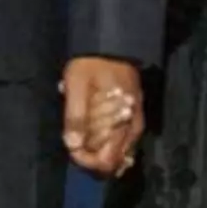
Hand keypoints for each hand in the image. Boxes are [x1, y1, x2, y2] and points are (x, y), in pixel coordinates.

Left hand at [62, 56, 143, 177]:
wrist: (111, 44)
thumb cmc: (92, 64)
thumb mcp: (77, 85)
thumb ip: (75, 116)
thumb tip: (72, 145)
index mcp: (122, 124)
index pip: (106, 161)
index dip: (86, 161)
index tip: (71, 148)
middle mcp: (133, 129)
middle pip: (113, 163)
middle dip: (91, 158)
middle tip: (74, 142)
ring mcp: (135, 124)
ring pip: (119, 155)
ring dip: (99, 151)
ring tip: (83, 138)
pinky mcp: (135, 117)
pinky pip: (123, 143)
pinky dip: (108, 145)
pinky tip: (95, 137)